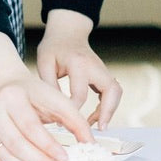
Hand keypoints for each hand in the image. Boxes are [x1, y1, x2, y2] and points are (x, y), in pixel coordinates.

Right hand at [0, 31, 93, 160]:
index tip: (65, 158)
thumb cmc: (33, 93)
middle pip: (17, 143)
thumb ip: (73, 118)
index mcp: (14, 96)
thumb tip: (90, 142)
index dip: (48, 145)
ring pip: (5, 156)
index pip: (31, 126)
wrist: (5, 85)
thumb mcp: (55, 97)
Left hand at [36, 9, 121, 131]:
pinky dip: (108, 105)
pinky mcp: (103, 73)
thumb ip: (49, 86)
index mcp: (79, 64)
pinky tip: (96, 117)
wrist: (68, 31)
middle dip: (107, 111)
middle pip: (111, 90)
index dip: (72, 112)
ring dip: (110, 109)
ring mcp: (102, 68)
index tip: (61, 123)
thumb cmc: (54, 47)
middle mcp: (95, 66)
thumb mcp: (44, 63)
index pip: (80, 94)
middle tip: (98, 129)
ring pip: (116, 91)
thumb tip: (55, 113)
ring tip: (97, 126)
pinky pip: (112, 90)